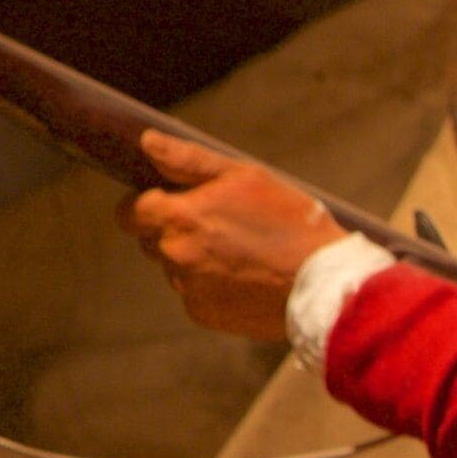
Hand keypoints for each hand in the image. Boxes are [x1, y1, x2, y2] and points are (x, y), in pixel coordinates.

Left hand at [119, 131, 339, 344]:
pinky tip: (245, 279)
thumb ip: (189, 160)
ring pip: (175, 268)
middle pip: (152, 240)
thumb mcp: (246, 176)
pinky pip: (195, 294)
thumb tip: (147, 143)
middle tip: (221, 229)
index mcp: (178, 216)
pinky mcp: (204, 314)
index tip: (176, 203)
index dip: (150, 204)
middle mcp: (175, 254)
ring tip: (241, 255)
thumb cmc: (291, 222)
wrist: (326, 284)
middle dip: (175, 232)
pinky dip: (213, 287)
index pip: (131, 211)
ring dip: (196, 260)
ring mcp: (188, 287)